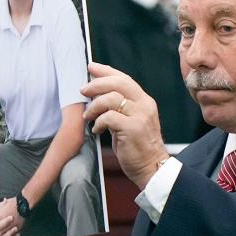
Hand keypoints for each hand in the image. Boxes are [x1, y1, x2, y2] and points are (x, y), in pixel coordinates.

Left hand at [83, 61, 169, 188]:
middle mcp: (144, 105)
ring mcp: (140, 116)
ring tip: (89, 116)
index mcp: (145, 101)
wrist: (152, 167)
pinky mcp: (133, 129)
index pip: (125, 79)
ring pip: (112, 98)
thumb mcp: (132, 121)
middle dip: (97, 84)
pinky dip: (98, 122)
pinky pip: (109, 117)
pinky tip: (96, 129)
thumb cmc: (137, 147)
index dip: (106, 71)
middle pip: (118, 83)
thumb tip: (98, 94)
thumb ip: (121, 108)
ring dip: (95, 106)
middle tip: (83, 90)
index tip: (92, 67)